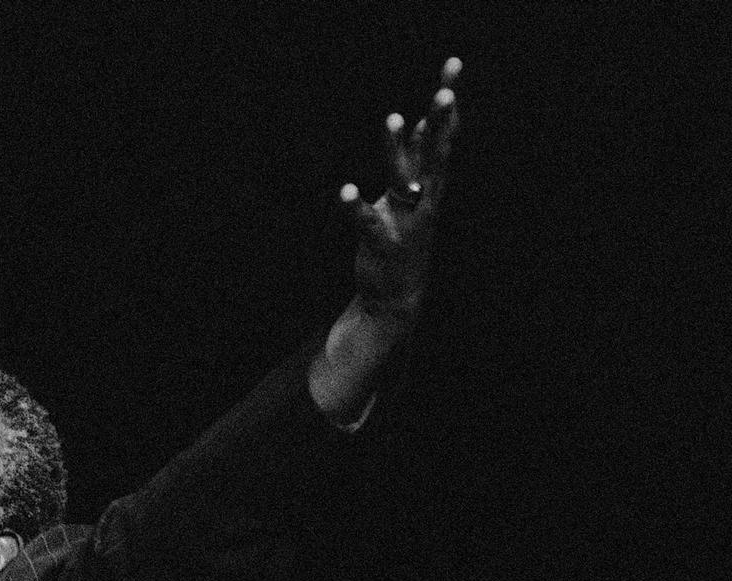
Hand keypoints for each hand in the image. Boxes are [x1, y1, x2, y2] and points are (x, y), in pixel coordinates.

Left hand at [312, 58, 462, 422]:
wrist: (397, 296)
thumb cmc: (404, 236)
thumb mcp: (415, 193)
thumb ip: (418, 157)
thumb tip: (423, 121)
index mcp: (430, 184)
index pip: (442, 136)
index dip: (448, 106)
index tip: (452, 69)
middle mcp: (423, 198)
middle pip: (434, 153)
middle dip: (439, 122)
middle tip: (446, 92)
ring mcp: (405, 219)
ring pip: (403, 179)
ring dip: (396, 149)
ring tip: (391, 119)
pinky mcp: (382, 241)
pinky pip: (368, 220)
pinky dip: (356, 206)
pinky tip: (344, 190)